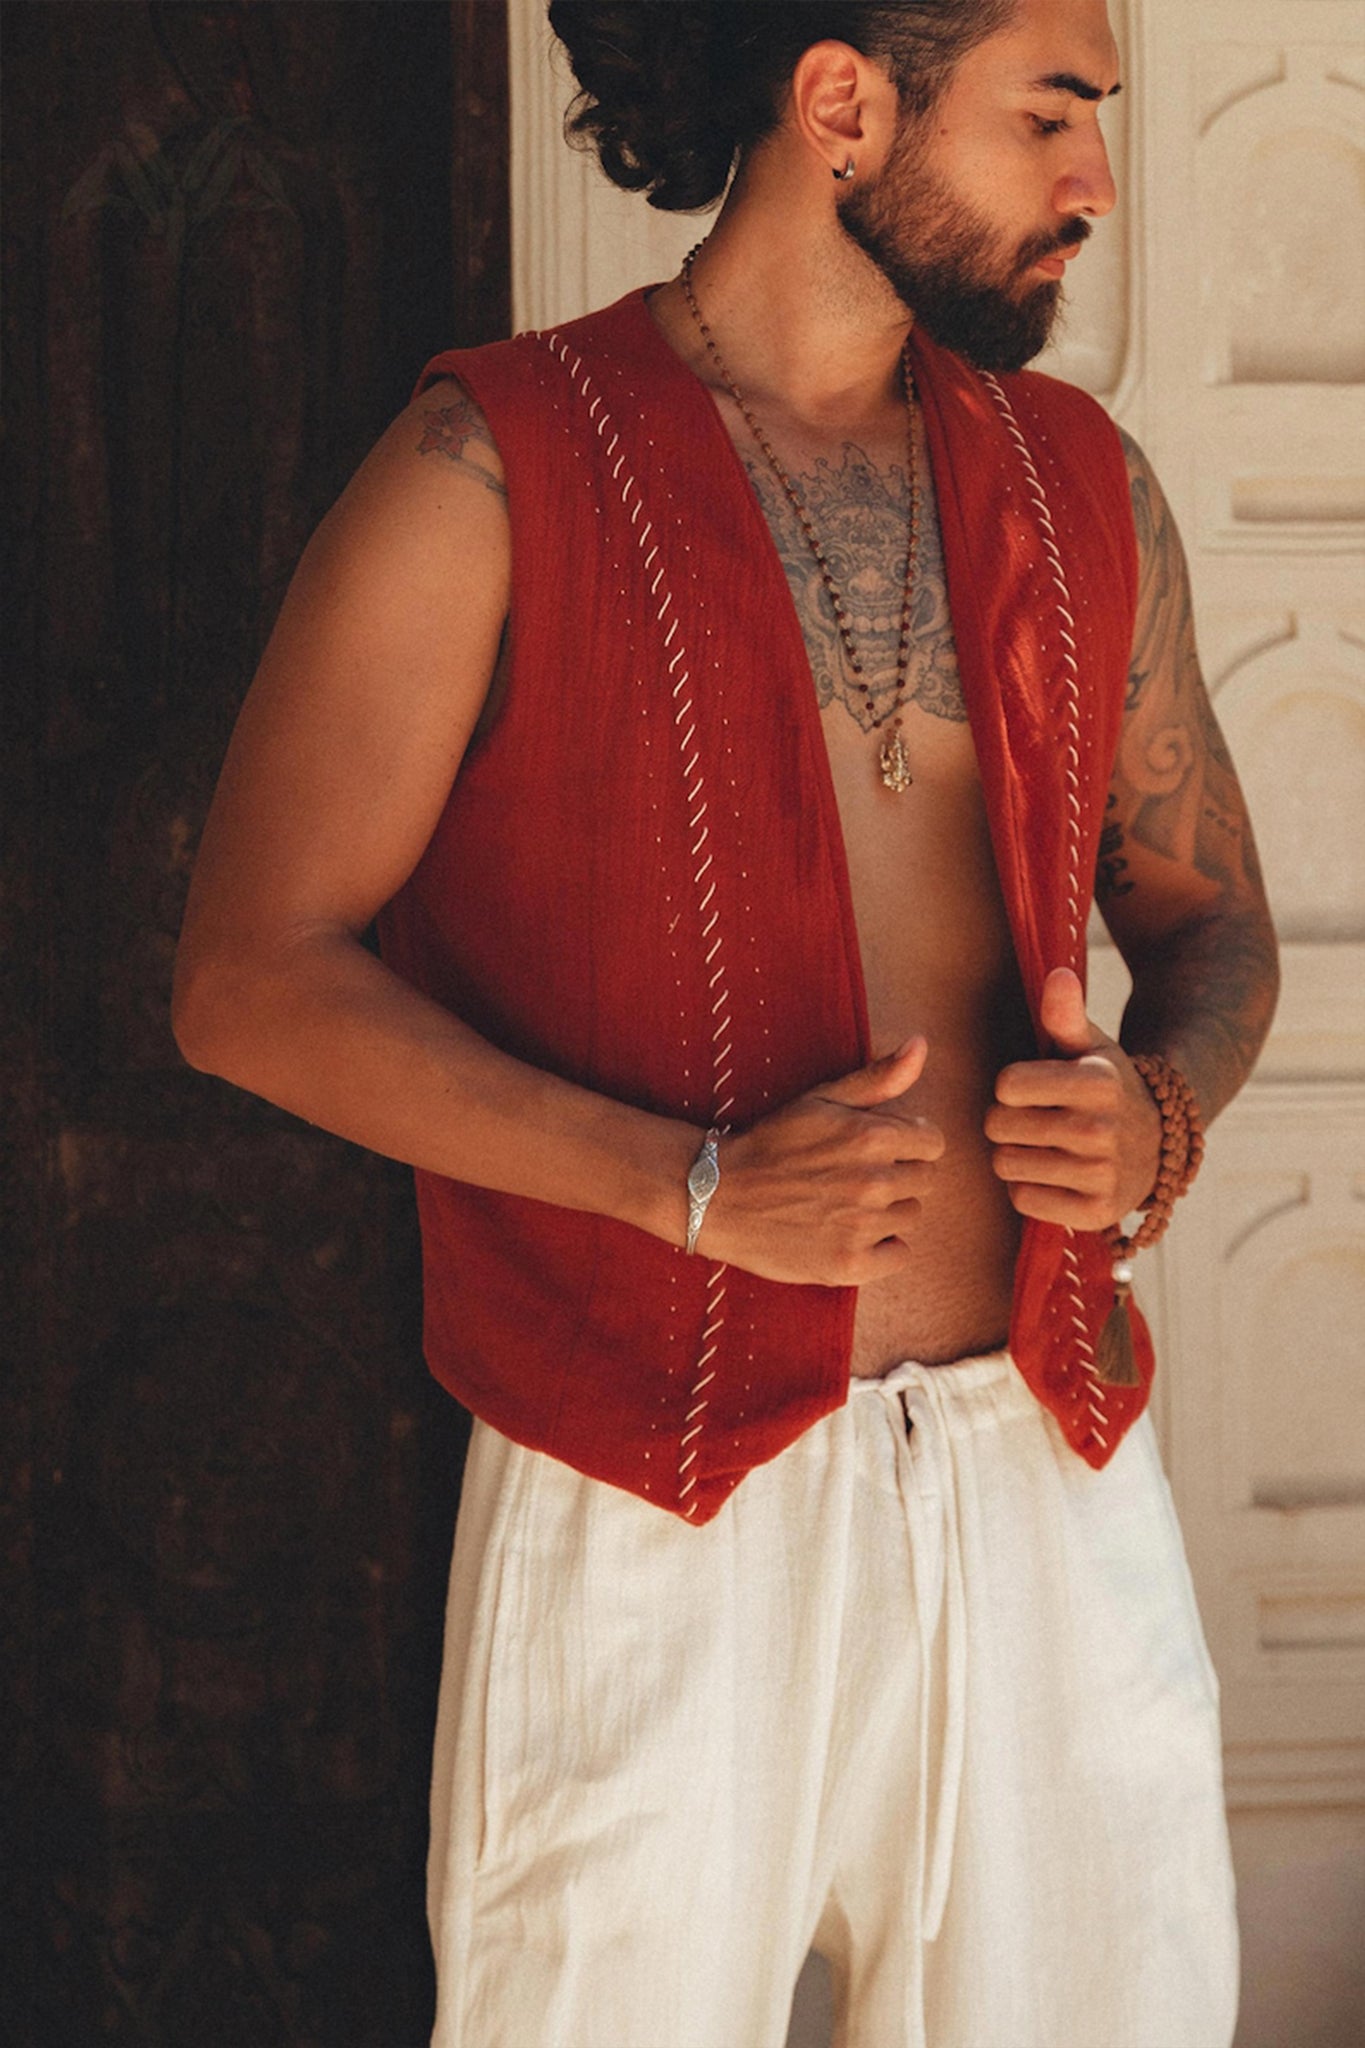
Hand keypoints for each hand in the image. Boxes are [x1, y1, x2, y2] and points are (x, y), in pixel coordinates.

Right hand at [700, 1037, 943, 1284]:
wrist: (718, 1196)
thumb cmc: (773, 1142)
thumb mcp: (822, 1099)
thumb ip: (878, 1077)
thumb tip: (921, 1044)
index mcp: (872, 1136)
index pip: (933, 1144)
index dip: (908, 1144)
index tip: (877, 1150)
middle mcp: (873, 1181)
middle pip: (926, 1181)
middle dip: (898, 1176)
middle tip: (854, 1177)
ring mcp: (861, 1226)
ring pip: (911, 1217)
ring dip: (887, 1211)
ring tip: (845, 1204)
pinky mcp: (849, 1264)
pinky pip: (899, 1255)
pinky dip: (881, 1248)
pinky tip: (849, 1233)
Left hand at [985, 967, 1161, 1230]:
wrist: (1156, 1144)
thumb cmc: (1105, 1088)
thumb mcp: (1091, 1047)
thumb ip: (1065, 1014)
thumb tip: (1057, 975)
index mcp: (1098, 1083)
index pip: (1006, 1085)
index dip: (1011, 1086)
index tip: (1033, 1089)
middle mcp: (1102, 1130)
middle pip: (999, 1126)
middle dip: (1005, 1122)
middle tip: (1033, 1122)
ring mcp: (1101, 1175)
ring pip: (1006, 1164)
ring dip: (1013, 1157)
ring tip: (1042, 1147)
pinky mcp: (1095, 1212)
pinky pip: (1023, 1200)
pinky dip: (1028, 1190)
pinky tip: (1053, 1176)